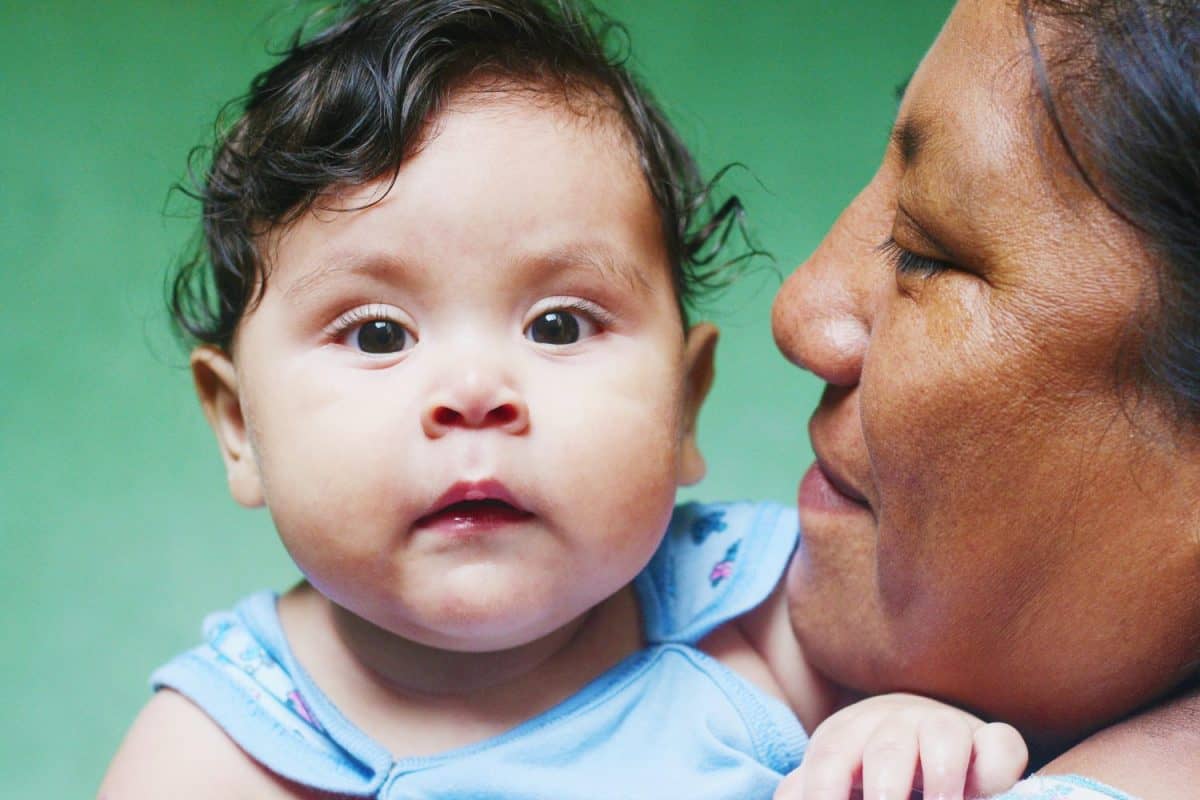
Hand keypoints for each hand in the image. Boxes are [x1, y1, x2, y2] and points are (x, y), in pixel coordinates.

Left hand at [774, 692, 1027, 799]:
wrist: (911, 724)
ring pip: (945, 735)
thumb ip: (802, 791)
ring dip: (942, 777)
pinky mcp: (989, 739)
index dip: (824, 792)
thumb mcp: (827, 775)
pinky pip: (1001, 743)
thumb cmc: (860, 765)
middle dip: (885, 790)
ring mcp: (944, 725)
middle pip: (886, 751)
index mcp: (847, 734)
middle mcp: (894, 724)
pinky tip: (987, 792)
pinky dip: (996, 766)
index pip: (829, 761)